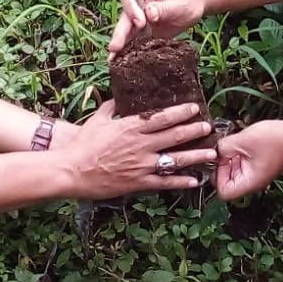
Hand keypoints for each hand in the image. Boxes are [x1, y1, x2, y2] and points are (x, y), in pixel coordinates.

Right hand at [63, 101, 216, 198]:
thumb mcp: (97, 120)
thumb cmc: (83, 145)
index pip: (162, 117)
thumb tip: (119, 98)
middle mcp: (141, 145)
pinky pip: (164, 182)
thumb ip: (112, 108)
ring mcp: (142, 165)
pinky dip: (181, 182)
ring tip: (211, 153)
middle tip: (208, 126)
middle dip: (194, 130)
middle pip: (174, 136)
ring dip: (195, 155)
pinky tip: (195, 181)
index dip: (180, 112)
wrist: (72, 171)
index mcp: (131, 127)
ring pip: (175, 159)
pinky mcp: (139, 182)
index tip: (194, 108)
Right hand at [109, 0, 206, 52]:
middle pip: (124, 16)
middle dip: (120, 32)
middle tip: (115, 47)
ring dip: (120, 43)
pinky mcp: (142, 31)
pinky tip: (120, 62)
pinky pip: (132, 40)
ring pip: (126, 30)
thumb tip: (149, 13)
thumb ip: (164, 8)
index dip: (131, 9)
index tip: (141, 23)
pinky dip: (127, 50)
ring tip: (113, 59)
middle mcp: (138, 3)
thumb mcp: (180, 3)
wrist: (194, 5)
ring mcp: (139, 18)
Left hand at [214, 120, 282, 200]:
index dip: (216, 177)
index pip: (223, 192)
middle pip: (226, 181)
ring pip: (233, 170)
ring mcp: (255, 173)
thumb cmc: (276, 141)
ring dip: (229, 157)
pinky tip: (241, 141)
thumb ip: (223, 147)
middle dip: (222, 164)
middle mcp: (251, 181)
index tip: (218, 161)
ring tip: (235, 143)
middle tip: (224, 149)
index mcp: (249, 182)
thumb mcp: (242, 141)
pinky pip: (241, 162)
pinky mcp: (257, 163)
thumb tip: (213, 149)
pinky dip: (237, 152)